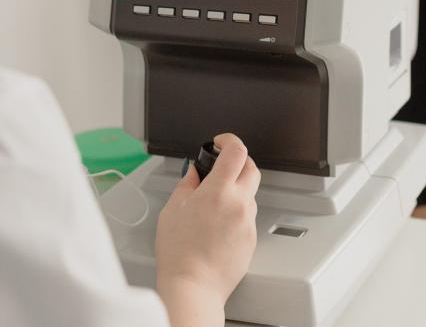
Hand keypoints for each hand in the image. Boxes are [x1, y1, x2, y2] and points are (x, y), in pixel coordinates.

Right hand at [154, 133, 259, 326]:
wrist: (193, 284)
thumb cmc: (179, 252)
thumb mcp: (173, 209)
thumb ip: (187, 184)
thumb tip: (194, 171)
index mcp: (218, 191)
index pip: (236, 152)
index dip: (229, 141)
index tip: (220, 143)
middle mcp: (239, 204)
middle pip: (252, 168)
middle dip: (238, 162)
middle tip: (222, 166)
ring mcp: (248, 222)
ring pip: (250, 194)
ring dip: (236, 190)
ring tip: (214, 203)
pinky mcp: (252, 239)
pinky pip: (247, 217)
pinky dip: (236, 213)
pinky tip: (218, 225)